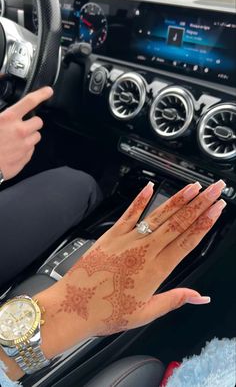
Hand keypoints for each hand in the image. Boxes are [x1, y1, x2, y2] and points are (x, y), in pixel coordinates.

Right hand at [0, 87, 52, 180]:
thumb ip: (1, 112)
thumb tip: (3, 103)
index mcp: (8, 118)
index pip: (30, 101)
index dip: (41, 94)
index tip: (48, 91)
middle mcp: (19, 131)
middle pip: (38, 121)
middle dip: (31, 122)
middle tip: (21, 125)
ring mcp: (24, 146)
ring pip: (36, 136)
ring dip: (29, 136)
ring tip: (15, 139)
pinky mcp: (25, 158)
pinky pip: (31, 150)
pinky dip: (25, 149)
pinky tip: (13, 149)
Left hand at [37, 179, 225, 357]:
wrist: (73, 307)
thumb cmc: (106, 312)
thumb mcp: (145, 313)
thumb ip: (174, 300)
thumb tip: (200, 297)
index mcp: (156, 270)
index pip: (187, 241)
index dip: (205, 223)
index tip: (217, 209)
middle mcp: (144, 251)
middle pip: (178, 223)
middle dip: (200, 204)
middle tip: (215, 190)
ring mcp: (127, 240)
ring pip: (158, 215)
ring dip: (178, 199)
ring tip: (193, 187)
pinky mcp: (111, 235)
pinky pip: (129, 213)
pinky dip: (140, 199)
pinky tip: (150, 187)